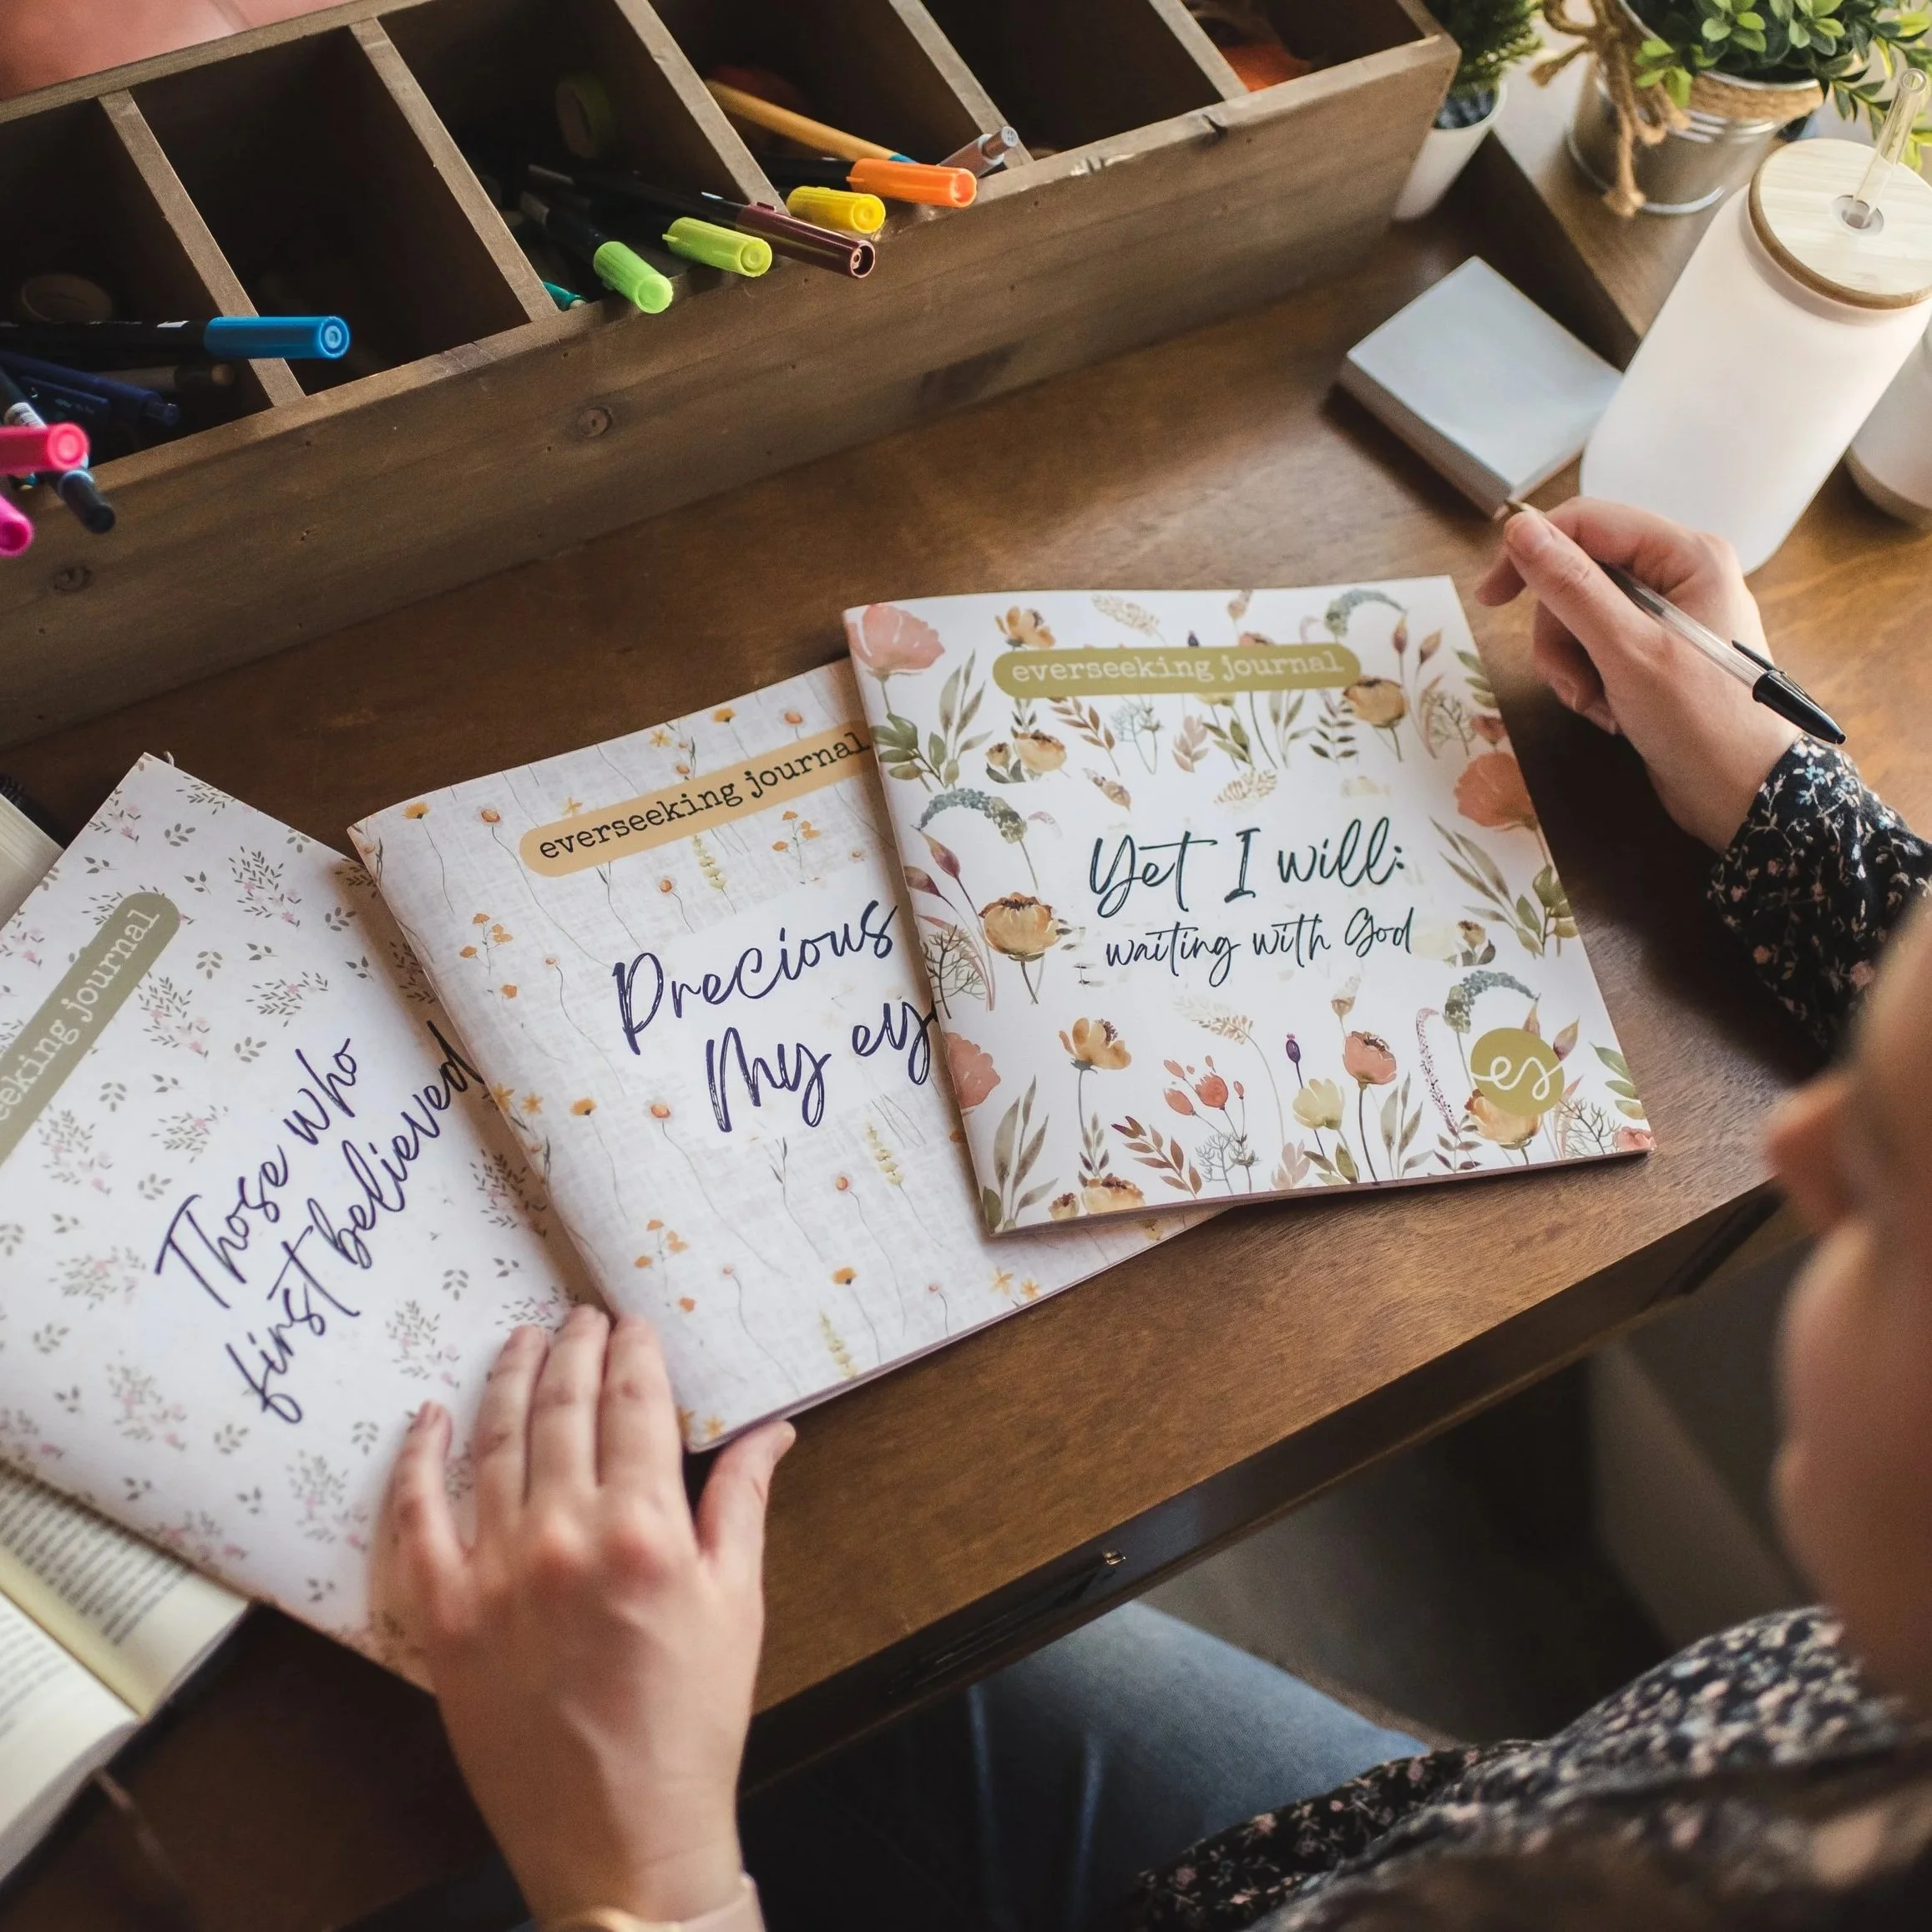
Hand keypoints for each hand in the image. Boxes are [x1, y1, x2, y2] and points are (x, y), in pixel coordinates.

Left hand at [380, 1307, 793, 1924]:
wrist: (621, 1838)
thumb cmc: (692, 1723)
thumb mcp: (738, 1603)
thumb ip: (744, 1501)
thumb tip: (771, 1427)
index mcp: (645, 1530)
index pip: (635, 1404)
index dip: (635, 1353)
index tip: (635, 1324)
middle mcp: (564, 1537)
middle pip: (565, 1409)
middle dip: (576, 1349)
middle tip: (580, 1316)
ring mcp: (496, 1574)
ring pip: (495, 1444)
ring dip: (509, 1381)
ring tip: (522, 1340)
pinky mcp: (445, 1618)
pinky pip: (415, 1518)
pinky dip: (417, 1460)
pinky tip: (427, 1418)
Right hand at [1473, 498, 1798, 850]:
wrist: (1746, 796)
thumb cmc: (1702, 720)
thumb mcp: (1627, 649)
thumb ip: (1572, 586)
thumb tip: (1518, 528)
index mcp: (1685, 555)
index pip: (1586, 523)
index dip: (1531, 552)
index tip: (1490, 598)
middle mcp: (1677, 575)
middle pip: (1577, 576)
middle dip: (1559, 633)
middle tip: (1570, 680)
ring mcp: (1666, 617)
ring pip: (1579, 618)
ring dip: (1571, 666)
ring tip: (1594, 704)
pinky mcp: (1655, 655)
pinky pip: (1596, 651)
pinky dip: (1588, 683)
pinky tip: (1609, 714)